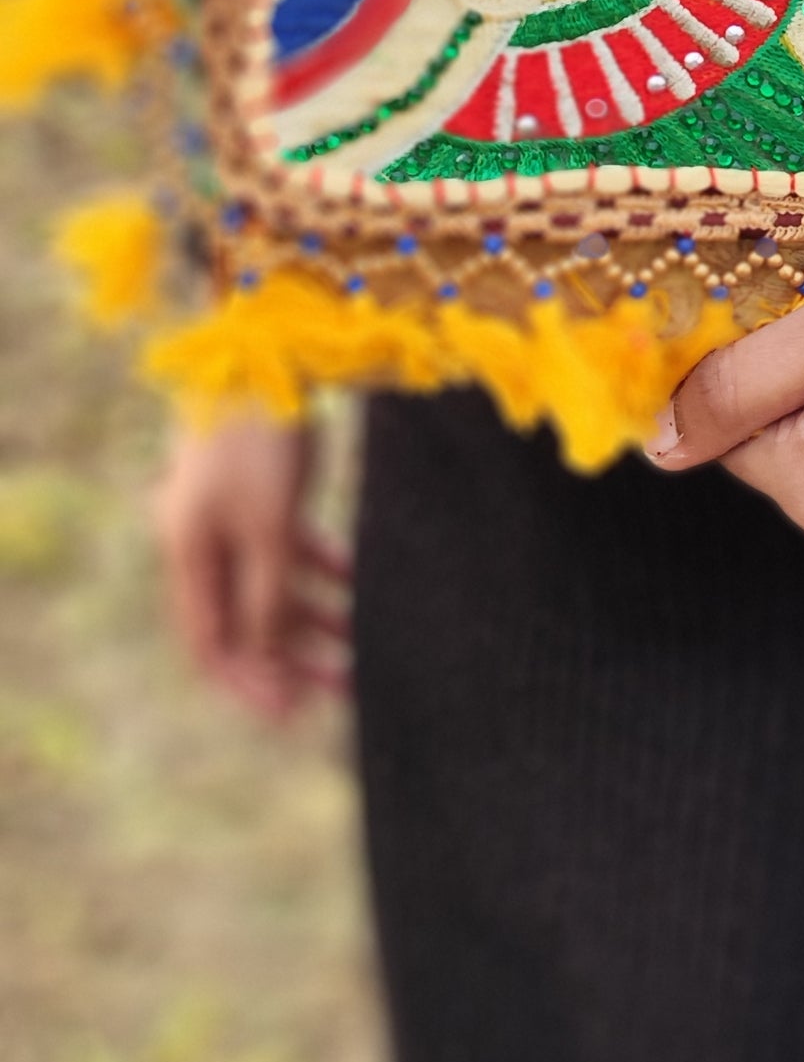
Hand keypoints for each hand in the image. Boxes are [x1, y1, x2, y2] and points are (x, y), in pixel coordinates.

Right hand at [153, 420, 352, 719]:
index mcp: (187, 552)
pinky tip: (357, 585)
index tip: (293, 714)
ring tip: (359, 647)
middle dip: (289, 657)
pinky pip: (286, 548)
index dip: (249, 683)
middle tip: (342, 688)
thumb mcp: (270, 527)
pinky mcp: (261, 489)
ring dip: (311, 618)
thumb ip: (268, 597)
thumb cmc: (263, 440)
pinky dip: (317, 571)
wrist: (270, 347)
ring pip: (269, 584)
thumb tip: (271, 660)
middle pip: (242, 619)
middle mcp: (201, 538)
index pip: (210, 644)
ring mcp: (230, 513)